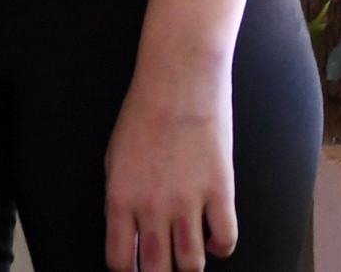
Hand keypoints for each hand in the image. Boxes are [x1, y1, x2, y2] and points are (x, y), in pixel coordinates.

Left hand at [104, 59, 235, 270]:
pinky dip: (221, 247)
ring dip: (190, 264)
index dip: (127, 269)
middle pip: (158, 269)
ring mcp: (189, 203)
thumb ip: (121, 200)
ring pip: (193, 263)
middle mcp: (153, 207)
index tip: (133, 268)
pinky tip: (213, 238)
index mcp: (120, 198)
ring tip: (187, 255)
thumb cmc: (141, 117)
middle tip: (163, 267)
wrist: (178, 87)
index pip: (121, 259)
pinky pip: (226, 240)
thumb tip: (129, 233)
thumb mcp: (115, 159)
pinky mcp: (221, 194)